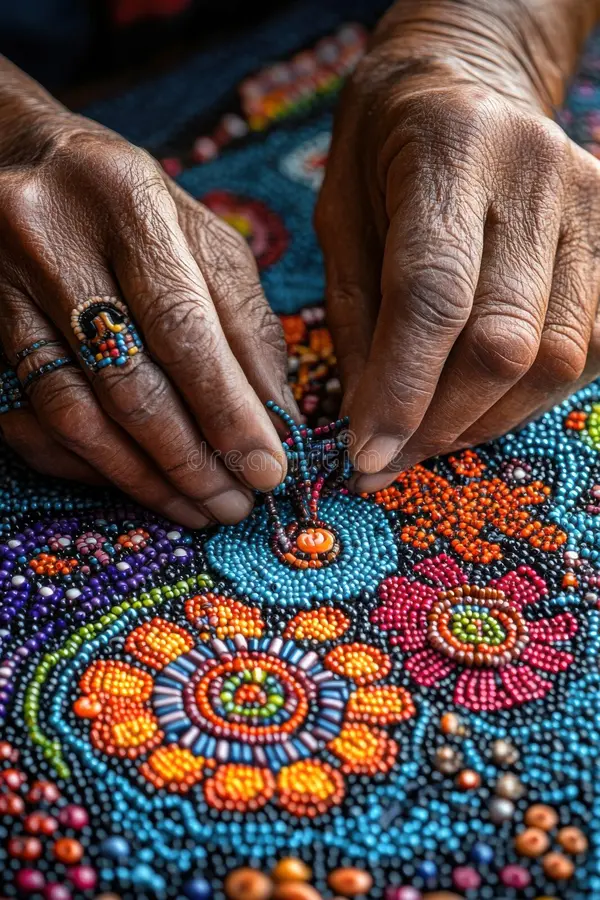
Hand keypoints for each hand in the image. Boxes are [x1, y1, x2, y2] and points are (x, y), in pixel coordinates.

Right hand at [0, 110, 296, 525]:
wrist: (18, 158)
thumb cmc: (128, 205)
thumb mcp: (199, 238)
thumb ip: (243, 322)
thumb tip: (278, 418)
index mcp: (127, 201)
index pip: (183, 327)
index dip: (227, 411)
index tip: (266, 470)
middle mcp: (52, 238)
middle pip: (126, 381)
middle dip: (190, 460)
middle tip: (234, 504)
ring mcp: (2, 284)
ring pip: (75, 413)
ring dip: (143, 476)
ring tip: (196, 507)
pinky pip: (34, 418)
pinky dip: (91, 464)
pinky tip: (137, 484)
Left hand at [316, 11, 599, 490]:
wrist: (465, 89)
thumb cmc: (384, 159)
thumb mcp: (341, 224)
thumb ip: (356, 322)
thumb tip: (368, 427)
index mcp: (449, 151)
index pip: (435, 293)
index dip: (403, 390)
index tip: (368, 458)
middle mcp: (535, 173)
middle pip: (504, 338)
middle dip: (443, 421)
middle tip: (393, 458)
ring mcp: (592, 203)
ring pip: (556, 356)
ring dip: (488, 418)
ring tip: (434, 434)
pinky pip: (591, 348)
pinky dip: (533, 395)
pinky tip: (486, 401)